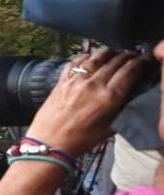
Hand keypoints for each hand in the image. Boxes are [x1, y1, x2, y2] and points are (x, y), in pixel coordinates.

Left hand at [25, 47, 148, 154]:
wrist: (49, 143)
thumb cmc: (81, 140)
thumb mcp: (110, 128)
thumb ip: (121, 108)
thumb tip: (130, 94)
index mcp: (109, 97)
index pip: (130, 72)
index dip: (140, 63)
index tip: (145, 60)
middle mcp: (93, 84)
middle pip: (115, 62)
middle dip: (127, 56)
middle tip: (133, 55)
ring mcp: (76, 81)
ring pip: (96, 58)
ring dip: (108, 52)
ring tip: (115, 51)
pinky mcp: (62, 81)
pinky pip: (75, 62)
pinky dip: (85, 57)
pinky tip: (90, 57)